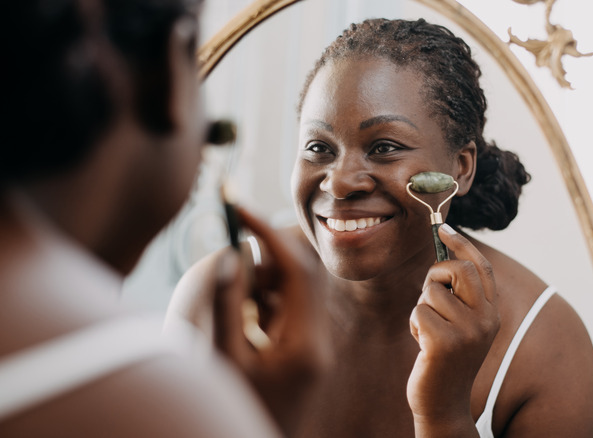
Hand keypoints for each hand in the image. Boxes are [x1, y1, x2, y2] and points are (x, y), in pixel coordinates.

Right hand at [212, 207, 329, 437]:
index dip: (268, 232)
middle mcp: (317, 343)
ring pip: (289, 294)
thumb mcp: (225, 360)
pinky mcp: (303, 354)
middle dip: (261, 262)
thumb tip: (230, 254)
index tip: (239, 207)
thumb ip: (227, 306)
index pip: (297, 270)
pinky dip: (260, 307)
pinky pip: (285, 313)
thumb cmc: (236, 413)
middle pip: (298, 277)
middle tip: (228, 265)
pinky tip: (240, 329)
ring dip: (258, 287)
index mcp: (305, 344)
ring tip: (233, 313)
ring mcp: (312, 349)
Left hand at [407, 223, 499, 431]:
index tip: (445, 228)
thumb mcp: (461, 325)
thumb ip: (460, 297)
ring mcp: (469, 332)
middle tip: (430, 296)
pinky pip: (418, 311)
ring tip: (428, 331)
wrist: (443, 403)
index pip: (482, 268)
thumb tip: (446, 257)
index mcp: (492, 313)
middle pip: (459, 269)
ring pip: (431, 291)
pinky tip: (422, 344)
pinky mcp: (445, 343)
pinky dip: (414, 324)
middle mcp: (486, 320)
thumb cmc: (444, 358)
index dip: (463, 244)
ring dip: (421, 308)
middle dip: (435, 275)